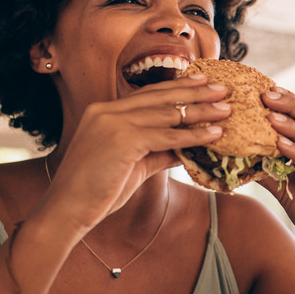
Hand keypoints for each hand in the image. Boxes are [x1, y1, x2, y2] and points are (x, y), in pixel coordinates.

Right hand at [40, 75, 230, 235]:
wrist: (68, 210)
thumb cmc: (97, 191)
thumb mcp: (133, 165)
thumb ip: (158, 152)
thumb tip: (186, 149)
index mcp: (104, 112)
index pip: (148, 95)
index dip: (177, 88)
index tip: (202, 83)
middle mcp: (107, 111)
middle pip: (160, 97)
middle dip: (195, 91)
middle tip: (222, 88)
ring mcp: (113, 123)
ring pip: (167, 113)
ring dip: (201, 111)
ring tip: (226, 110)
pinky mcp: (122, 140)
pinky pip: (166, 136)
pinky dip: (193, 135)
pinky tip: (213, 134)